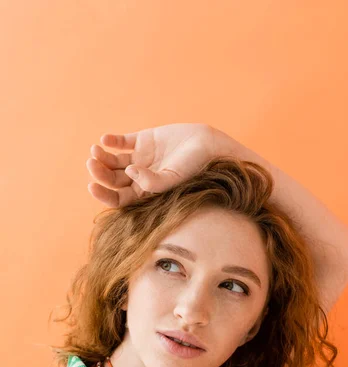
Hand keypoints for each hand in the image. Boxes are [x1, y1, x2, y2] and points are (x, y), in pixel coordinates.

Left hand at [86, 122, 218, 207]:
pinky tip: (106, 140)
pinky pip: (122, 141)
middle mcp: (141, 178)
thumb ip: (152, 181)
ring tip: (96, 149)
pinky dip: (111, 141)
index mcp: (146, 193)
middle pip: (112, 179)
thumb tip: (130, 172)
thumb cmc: (195, 167)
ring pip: (113, 161)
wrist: (210, 144)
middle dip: (99, 172)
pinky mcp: (143, 140)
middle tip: (92, 162)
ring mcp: (141, 158)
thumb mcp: (175, 178)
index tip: (91, 185)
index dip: (103, 194)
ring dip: (102, 156)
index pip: (118, 199)